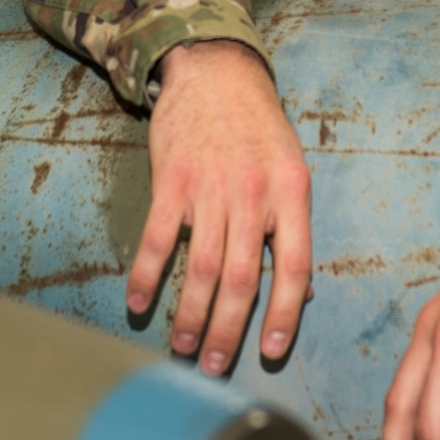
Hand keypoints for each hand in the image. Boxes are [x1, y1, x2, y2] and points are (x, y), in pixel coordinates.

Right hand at [130, 39, 311, 373]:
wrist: (216, 73)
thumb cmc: (258, 128)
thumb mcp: (291, 170)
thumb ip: (292, 228)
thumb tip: (300, 292)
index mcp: (292, 193)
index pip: (294, 267)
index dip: (284, 315)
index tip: (270, 352)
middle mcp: (254, 193)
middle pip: (243, 278)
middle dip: (228, 331)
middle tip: (214, 366)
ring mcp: (210, 187)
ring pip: (202, 268)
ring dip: (190, 315)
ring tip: (182, 347)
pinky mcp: (171, 180)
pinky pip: (158, 239)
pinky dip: (147, 276)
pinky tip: (139, 303)